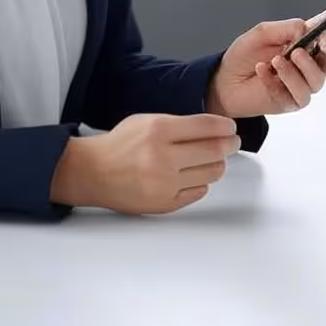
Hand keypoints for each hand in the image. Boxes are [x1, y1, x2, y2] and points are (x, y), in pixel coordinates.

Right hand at [50, 113, 240, 214]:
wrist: (93, 172)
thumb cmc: (121, 144)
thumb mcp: (147, 121)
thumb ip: (180, 124)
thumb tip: (215, 129)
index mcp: (158, 130)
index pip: (207, 127)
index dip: (225, 127)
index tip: (231, 128)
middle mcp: (162, 158)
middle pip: (214, 151)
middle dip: (230, 145)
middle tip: (232, 143)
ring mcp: (164, 184)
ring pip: (211, 174)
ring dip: (218, 164)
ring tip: (213, 159)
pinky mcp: (164, 204)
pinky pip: (199, 192)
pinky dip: (201, 182)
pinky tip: (194, 175)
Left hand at [206, 1, 325, 117]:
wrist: (223, 81)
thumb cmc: (244, 55)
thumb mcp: (263, 32)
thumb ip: (287, 28)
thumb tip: (306, 29)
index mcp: (306, 43)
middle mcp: (309, 64)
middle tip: (324, 40)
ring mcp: (301, 85)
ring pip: (317, 80)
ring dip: (299, 68)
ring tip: (278, 59)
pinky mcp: (290, 102)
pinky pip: (294, 95)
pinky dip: (276, 80)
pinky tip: (262, 71)